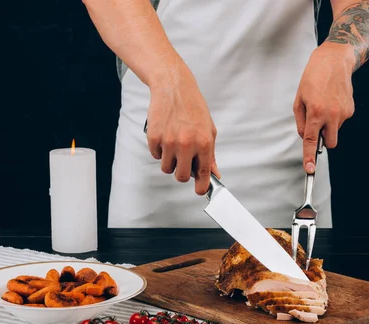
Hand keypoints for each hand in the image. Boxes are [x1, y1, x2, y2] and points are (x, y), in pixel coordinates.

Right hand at [146, 63, 219, 194]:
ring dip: (170, 162)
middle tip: (183, 163)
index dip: (201, 187)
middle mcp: (187, 144)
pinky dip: (160, 150)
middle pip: (180, 177)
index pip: (203, 174)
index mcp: (204, 143)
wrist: (173, 88)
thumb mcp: (209, 130)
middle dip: (182, 174)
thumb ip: (211, 155)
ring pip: (166, 168)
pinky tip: (165, 136)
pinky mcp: (154, 137)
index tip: (200, 191)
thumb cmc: (194, 108)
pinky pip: (155, 155)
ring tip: (175, 145)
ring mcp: (169, 141)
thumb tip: (214, 174)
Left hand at [293, 43, 354, 172]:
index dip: (309, 157)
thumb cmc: (313, 77)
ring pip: (335, 131)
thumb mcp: (299, 99)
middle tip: (317, 125)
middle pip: (329, 143)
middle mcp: (331, 115)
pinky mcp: (350, 109)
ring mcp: (343, 113)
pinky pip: (341, 121)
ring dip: (328, 125)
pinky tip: (332, 101)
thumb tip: (305, 137)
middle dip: (323, 140)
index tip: (310, 169)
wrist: (334, 61)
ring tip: (324, 105)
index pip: (311, 141)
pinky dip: (335, 116)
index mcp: (315, 112)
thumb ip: (301, 121)